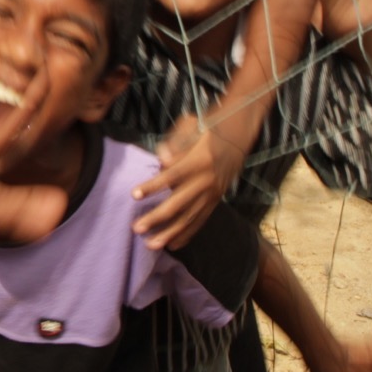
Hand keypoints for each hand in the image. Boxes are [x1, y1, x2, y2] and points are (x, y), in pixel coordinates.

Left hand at [132, 107, 251, 249]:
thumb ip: (174, 143)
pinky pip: (200, 221)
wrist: (237, 137)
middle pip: (178, 203)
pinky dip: (186, 234)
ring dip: (169, 233)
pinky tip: (172, 245)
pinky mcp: (215, 201)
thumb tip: (161, 159)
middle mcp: (206, 180)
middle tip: (136, 228)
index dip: (153, 186)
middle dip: (156, 218)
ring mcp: (212, 193)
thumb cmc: (207, 129)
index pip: (172, 175)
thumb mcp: (191, 126)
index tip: (134, 194)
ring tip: (151, 245)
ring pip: (189, 218)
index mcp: (198, 160)